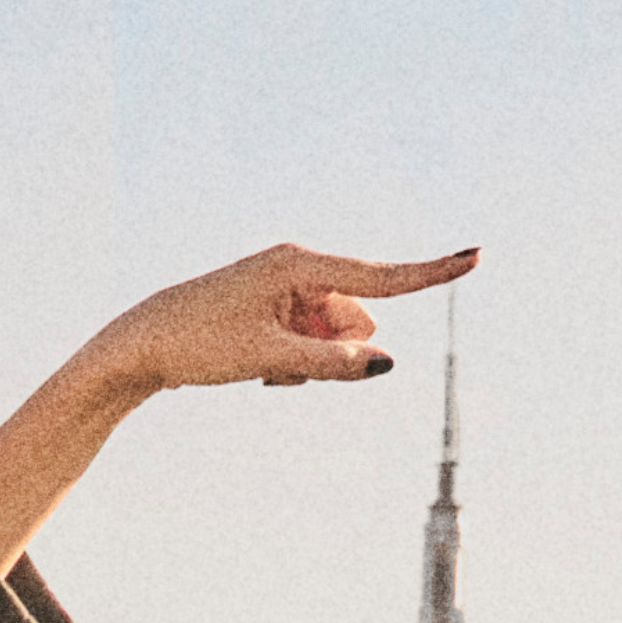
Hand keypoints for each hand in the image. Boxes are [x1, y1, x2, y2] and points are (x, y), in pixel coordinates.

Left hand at [87, 243, 479, 403]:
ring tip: (263, 366)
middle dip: (340, 355)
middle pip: (361, 324)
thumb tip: (386, 362)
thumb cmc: (200, 343)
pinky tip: (257, 365)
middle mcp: (301, 270)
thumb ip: (333, 364)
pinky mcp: (281, 310)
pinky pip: (317, 346)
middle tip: (283, 365)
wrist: (143, 344)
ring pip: (339, 341)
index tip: (478, 256)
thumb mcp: (271, 359)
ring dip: (316, 365)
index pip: (383, 277)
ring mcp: (292, 290)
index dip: (433, 273)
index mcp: (300, 265)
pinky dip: (298, 364)